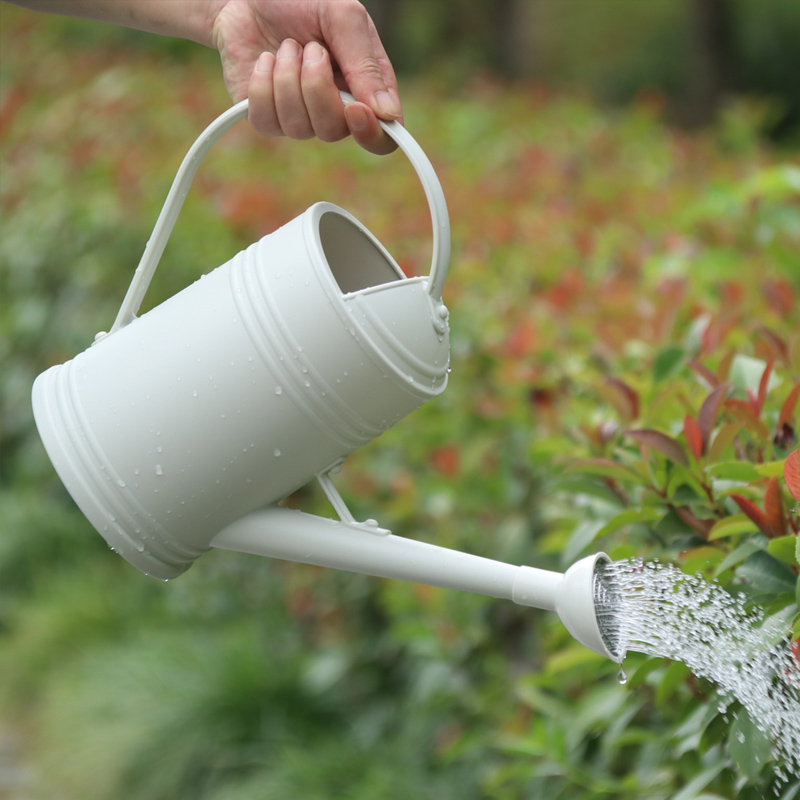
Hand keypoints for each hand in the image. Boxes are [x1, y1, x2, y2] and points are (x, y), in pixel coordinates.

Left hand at [211, 0, 401, 153]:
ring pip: (298, 127)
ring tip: (287, 46)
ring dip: (287, 78)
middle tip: (311, 48)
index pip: (382, 137)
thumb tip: (387, 114)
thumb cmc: (302, 2)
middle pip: (333, 131)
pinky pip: (266, 122)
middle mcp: (334, 111)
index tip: (356, 109)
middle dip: (316, 86)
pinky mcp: (266, 117)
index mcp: (365, 90)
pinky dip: (263, 85)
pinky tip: (265, 61)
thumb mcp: (343, 17)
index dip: (371, 134)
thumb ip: (366, 63)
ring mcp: (299, 117)